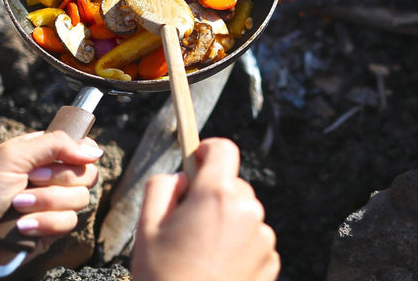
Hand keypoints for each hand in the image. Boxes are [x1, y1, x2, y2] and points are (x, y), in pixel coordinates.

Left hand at [0, 130, 102, 279]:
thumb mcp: (12, 156)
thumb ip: (56, 144)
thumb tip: (95, 151)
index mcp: (42, 155)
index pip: (82, 148)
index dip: (80, 153)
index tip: (69, 158)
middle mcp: (51, 178)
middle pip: (87, 173)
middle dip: (59, 180)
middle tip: (30, 180)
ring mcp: (53, 205)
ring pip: (80, 199)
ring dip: (47, 203)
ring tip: (18, 207)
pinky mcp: (52, 230)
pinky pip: (69, 223)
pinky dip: (45, 224)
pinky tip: (23, 227)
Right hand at [132, 137, 279, 280]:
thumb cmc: (162, 275)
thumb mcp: (147, 225)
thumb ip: (163, 186)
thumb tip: (184, 176)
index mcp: (216, 195)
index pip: (223, 149)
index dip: (207, 150)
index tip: (197, 159)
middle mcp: (247, 210)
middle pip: (233, 183)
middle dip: (212, 192)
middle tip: (188, 219)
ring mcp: (263, 236)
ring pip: (243, 211)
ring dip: (226, 219)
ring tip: (202, 249)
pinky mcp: (271, 259)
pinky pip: (254, 237)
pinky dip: (239, 243)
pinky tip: (218, 265)